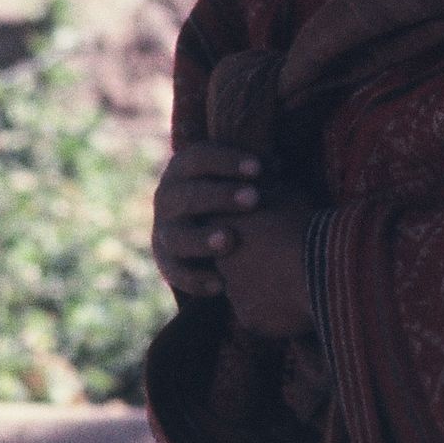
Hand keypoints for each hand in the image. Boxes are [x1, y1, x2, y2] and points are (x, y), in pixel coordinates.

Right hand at [151, 143, 316, 338]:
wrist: (199, 229)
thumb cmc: (230, 196)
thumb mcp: (235, 178)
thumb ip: (253, 171)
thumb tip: (277, 166)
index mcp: (184, 170)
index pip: (200, 158)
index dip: (227, 161)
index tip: (259, 168)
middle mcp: (168, 198)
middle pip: (189, 195)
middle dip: (221, 196)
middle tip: (254, 199)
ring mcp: (166, 231)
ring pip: (178, 236)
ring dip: (203, 238)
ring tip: (230, 240)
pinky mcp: (167, 262)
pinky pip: (177, 273)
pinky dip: (196, 280)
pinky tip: (221, 284)